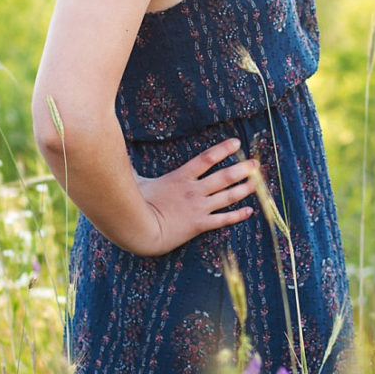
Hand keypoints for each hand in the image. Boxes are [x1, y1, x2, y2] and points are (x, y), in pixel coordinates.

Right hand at [133, 139, 258, 255]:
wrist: (141, 230)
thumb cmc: (135, 204)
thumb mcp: (136, 180)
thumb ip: (133, 165)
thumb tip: (117, 150)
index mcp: (180, 177)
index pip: (207, 159)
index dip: (223, 150)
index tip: (237, 143)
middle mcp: (194, 191)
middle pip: (224, 176)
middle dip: (242, 169)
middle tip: (256, 164)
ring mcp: (198, 208)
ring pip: (228, 196)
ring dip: (244, 189)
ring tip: (257, 183)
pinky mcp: (200, 224)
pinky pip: (223, 220)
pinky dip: (238, 216)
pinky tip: (249, 211)